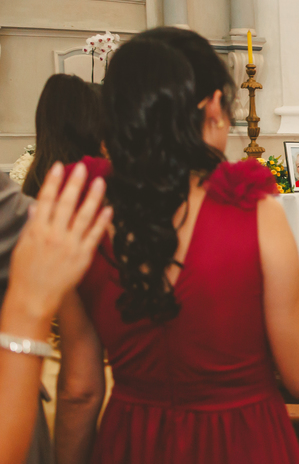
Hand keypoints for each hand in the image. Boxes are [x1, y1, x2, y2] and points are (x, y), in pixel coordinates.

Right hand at [7, 162, 111, 324]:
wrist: (34, 297)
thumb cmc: (26, 272)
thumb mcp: (24, 245)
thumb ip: (33, 224)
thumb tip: (37, 206)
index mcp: (37, 229)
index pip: (45, 199)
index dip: (53, 181)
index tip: (59, 166)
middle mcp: (54, 234)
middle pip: (66, 203)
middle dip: (75, 183)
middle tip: (82, 167)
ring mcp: (70, 245)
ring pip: (84, 216)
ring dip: (93, 197)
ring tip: (100, 182)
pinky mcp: (83, 256)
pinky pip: (95, 235)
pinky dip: (103, 221)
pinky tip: (109, 208)